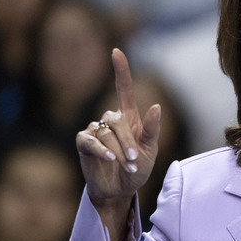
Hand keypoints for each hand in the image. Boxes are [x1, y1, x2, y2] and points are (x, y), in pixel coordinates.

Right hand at [76, 49, 161, 210]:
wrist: (120, 189)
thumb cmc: (137, 168)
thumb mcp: (150, 151)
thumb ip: (152, 130)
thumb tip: (156, 106)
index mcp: (129, 118)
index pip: (123, 89)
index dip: (120, 70)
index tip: (116, 51)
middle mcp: (111, 121)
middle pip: (116, 119)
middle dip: (126, 140)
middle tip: (134, 160)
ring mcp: (95, 131)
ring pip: (104, 133)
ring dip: (117, 150)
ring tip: (126, 165)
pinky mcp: (84, 143)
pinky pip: (90, 141)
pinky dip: (101, 151)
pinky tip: (109, 160)